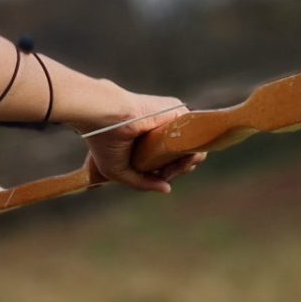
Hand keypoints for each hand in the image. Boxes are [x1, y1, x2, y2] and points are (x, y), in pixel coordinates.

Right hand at [77, 89, 205, 193]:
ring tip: (170, 168)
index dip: (171, 172)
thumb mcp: (118, 171)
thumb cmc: (103, 140)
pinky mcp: (178, 112)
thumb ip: (142, 183)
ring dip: (187, 162)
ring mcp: (172, 120)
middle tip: (165, 173)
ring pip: (194, 145)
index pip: (172, 160)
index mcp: (150, 141)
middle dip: (180, 169)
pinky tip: (180, 157)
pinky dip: (193, 147)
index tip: (161, 176)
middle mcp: (163, 130)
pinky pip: (197, 133)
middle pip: (185, 154)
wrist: (104, 115)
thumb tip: (167, 189)